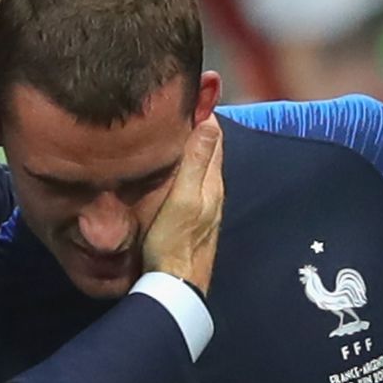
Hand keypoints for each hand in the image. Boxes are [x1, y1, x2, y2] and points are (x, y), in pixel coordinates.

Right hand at [142, 117, 224, 293]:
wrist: (174, 288)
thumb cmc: (174, 243)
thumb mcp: (184, 198)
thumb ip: (197, 161)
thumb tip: (210, 121)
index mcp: (213, 183)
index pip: (213, 136)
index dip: (202, 114)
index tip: (188, 95)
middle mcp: (213, 193)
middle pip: (207, 151)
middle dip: (196, 128)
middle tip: (174, 108)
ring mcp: (204, 208)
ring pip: (199, 168)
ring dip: (188, 149)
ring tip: (169, 132)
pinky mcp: (193, 220)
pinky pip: (190, 184)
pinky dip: (183, 169)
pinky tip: (169, 171)